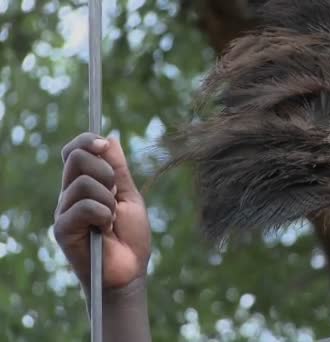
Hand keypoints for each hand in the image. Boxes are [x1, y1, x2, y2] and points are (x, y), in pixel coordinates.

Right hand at [54, 132, 150, 289]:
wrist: (130, 270)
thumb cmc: (130, 236)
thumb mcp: (129, 196)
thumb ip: (118, 169)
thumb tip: (110, 138)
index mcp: (85, 184)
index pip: (74, 151)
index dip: (87, 141)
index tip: (104, 145)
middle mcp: (70, 194)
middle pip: (76, 157)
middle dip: (105, 171)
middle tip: (115, 194)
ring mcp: (64, 210)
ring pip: (83, 182)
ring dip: (108, 200)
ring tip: (112, 219)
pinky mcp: (62, 228)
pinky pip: (84, 206)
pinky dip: (103, 214)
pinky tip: (105, 229)